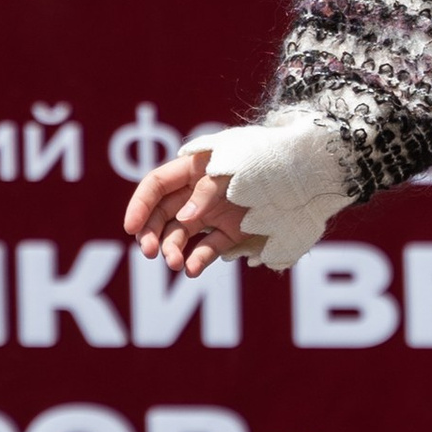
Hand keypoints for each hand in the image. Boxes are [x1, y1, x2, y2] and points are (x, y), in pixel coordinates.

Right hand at [123, 143, 254, 275]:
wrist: (302, 173)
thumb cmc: (263, 161)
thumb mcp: (232, 168)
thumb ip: (207, 191)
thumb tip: (186, 219)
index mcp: (192, 168)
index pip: (156, 186)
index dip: (140, 205)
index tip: (129, 228)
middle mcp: (197, 193)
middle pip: (163, 214)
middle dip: (152, 234)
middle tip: (149, 253)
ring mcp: (213, 214)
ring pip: (182, 235)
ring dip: (173, 250)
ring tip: (174, 264)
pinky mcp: (230, 232)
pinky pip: (207, 248)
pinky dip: (198, 260)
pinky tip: (191, 270)